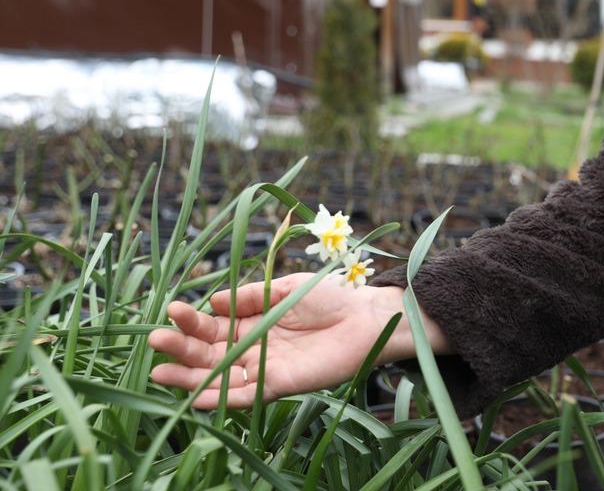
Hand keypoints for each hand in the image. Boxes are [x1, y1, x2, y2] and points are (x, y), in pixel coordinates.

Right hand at [148, 273, 444, 408]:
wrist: (366, 317)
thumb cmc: (330, 297)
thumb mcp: (285, 287)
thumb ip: (252, 295)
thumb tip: (213, 300)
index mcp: (251, 320)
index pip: (212, 324)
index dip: (192, 320)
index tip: (172, 309)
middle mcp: (252, 346)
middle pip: (208, 352)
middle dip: (181, 347)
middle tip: (155, 339)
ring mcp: (262, 367)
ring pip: (218, 377)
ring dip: (188, 377)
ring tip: (158, 372)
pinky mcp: (278, 385)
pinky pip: (243, 395)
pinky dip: (218, 398)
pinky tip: (194, 396)